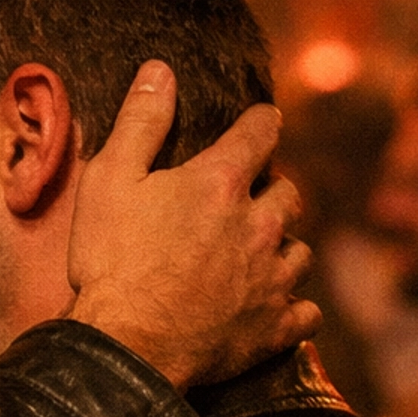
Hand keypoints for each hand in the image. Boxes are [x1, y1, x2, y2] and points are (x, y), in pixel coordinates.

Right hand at [66, 64, 319, 389]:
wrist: (126, 346)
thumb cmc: (111, 262)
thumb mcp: (110, 180)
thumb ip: (140, 122)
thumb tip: (160, 70)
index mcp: (220, 183)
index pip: (261, 132)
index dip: (262, 122)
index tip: (263, 121)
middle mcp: (259, 225)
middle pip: (289, 193)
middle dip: (273, 191)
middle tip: (249, 200)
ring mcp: (271, 279)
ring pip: (301, 251)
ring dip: (285, 247)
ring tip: (261, 255)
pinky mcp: (273, 327)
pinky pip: (307, 312)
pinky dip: (296, 307)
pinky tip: (281, 307)